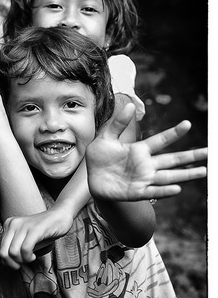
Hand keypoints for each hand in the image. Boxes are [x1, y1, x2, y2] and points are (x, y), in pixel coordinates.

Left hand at [0, 206, 72, 268]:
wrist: (60, 216)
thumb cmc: (44, 230)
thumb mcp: (26, 239)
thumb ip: (15, 248)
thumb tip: (8, 263)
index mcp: (9, 224)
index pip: (0, 249)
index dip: (8, 262)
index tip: (18, 263)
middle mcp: (13, 223)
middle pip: (3, 252)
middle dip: (12, 264)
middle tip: (23, 263)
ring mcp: (23, 225)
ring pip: (13, 252)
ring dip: (22, 261)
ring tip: (30, 258)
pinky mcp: (35, 229)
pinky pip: (25, 248)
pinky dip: (28, 257)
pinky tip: (33, 256)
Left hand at [86, 103, 206, 199]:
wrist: (91, 180)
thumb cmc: (99, 158)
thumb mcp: (105, 138)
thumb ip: (117, 124)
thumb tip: (129, 105)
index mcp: (139, 150)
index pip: (161, 140)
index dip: (173, 133)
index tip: (187, 124)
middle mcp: (146, 164)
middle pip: (173, 160)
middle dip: (191, 156)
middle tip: (209, 152)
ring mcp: (143, 179)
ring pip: (169, 176)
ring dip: (186, 174)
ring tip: (204, 171)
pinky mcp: (136, 192)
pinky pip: (153, 191)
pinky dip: (165, 190)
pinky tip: (177, 188)